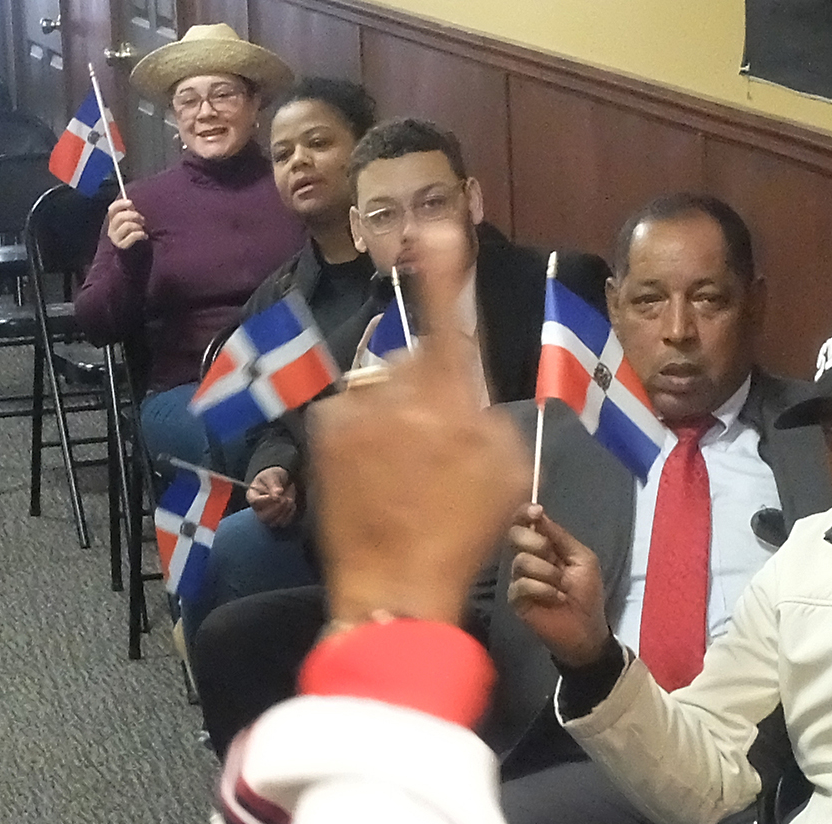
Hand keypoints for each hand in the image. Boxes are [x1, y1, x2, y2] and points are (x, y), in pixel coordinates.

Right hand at [103, 197, 148, 251]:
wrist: (134, 255)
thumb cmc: (133, 235)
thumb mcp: (129, 222)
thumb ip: (128, 213)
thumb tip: (130, 203)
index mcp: (112, 221)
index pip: (112, 209)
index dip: (121, 204)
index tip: (130, 203)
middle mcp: (111, 230)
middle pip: (120, 217)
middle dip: (134, 215)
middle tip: (143, 220)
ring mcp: (116, 238)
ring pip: (126, 226)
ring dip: (138, 226)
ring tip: (143, 229)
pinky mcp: (122, 246)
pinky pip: (132, 236)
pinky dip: (140, 234)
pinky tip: (144, 236)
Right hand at [246, 466, 298, 530]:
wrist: (283, 481)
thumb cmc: (274, 477)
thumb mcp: (273, 475)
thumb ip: (273, 483)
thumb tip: (278, 494)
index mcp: (252, 495)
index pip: (254, 502)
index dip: (266, 500)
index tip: (277, 495)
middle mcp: (257, 508)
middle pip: (262, 516)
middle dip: (276, 508)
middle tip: (285, 499)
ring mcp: (266, 515)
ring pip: (272, 522)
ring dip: (283, 513)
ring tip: (290, 501)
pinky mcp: (277, 519)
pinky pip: (282, 523)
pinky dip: (289, 516)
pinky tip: (293, 505)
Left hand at [308, 259, 520, 630]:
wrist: (394, 588)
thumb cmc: (460, 536)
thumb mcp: (505, 471)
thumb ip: (487, 413)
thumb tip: (466, 392)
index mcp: (451, 399)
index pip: (445, 317)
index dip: (441, 270)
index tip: (433, 226)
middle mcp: (397, 394)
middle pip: (413, 363)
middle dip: (424, 390)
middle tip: (433, 450)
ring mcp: (355, 413)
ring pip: (381, 391)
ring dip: (392, 417)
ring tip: (401, 476)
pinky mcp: (325, 435)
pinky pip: (351, 416)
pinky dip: (362, 437)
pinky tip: (374, 479)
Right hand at [505, 506, 609, 665]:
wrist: (586, 627)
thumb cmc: (587, 593)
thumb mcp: (582, 558)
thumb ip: (561, 536)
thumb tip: (539, 515)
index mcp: (543, 546)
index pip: (524, 523)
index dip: (525, 513)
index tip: (536, 512)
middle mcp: (528, 558)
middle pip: (515, 536)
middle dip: (536, 542)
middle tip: (552, 556)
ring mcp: (519, 579)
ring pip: (521, 561)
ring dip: (547, 574)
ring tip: (562, 588)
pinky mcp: (516, 599)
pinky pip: (521, 585)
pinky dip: (542, 591)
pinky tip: (554, 600)